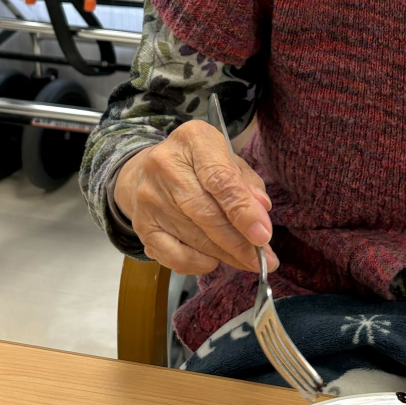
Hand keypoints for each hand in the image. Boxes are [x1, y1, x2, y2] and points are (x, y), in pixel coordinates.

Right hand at [112, 120, 275, 275]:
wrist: (148, 170)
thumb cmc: (199, 164)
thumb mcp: (227, 159)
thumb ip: (246, 183)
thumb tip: (261, 212)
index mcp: (192, 140)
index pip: (220, 180)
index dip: (243, 211)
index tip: (263, 235)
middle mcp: (165, 166)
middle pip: (206, 214)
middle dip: (239, 242)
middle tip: (264, 259)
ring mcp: (149, 198)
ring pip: (194, 238)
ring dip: (225, 256)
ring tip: (248, 262)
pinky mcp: (141, 225)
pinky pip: (172, 256)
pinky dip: (197, 264)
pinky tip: (213, 261)